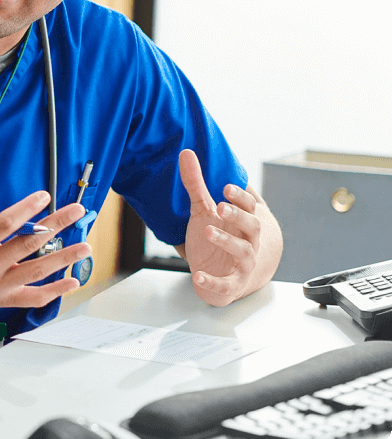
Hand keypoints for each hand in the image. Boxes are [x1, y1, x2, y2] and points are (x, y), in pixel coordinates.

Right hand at [0, 155, 91, 314]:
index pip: (4, 224)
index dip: (26, 209)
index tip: (45, 196)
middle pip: (27, 244)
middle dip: (55, 225)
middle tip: (77, 211)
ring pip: (36, 271)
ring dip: (64, 258)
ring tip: (85, 245)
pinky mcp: (1, 300)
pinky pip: (32, 298)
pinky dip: (55, 291)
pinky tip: (73, 280)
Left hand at [178, 149, 263, 305]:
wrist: (225, 277)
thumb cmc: (215, 239)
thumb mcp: (203, 211)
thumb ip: (196, 185)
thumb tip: (186, 153)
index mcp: (243, 223)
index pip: (249, 207)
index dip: (239, 197)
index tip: (225, 187)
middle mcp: (249, 242)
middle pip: (252, 227)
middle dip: (238, 216)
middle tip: (220, 206)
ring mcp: (243, 264)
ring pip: (243, 252)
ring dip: (226, 241)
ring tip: (207, 231)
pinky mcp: (232, 284)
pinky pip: (225, 285)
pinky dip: (212, 281)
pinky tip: (198, 276)